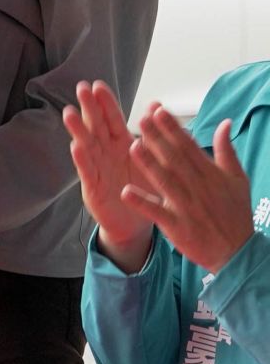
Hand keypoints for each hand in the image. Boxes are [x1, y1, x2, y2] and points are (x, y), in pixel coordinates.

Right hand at [63, 80, 153, 272]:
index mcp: (122, 144)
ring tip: (69, 113)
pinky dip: (81, 159)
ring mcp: (97, 168)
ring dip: (78, 129)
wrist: (136, 224)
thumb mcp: (151, 160)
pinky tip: (76, 147)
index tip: (98, 85)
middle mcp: (106, 153)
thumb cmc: (143, 188)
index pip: (112, 119)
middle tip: (81, 88)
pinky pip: (87, 171)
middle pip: (96, 126)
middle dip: (88, 107)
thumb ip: (152, 133)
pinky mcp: (93, 188)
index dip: (106, 103)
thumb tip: (156, 104)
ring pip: (86, 145)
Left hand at [125, 108, 253, 273]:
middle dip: (158, 139)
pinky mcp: (177, 226)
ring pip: (165, 182)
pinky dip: (142, 203)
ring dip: (148, 164)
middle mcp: (196, 187)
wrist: (238, 253)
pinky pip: (157, 212)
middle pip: (174, 159)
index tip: (158, 110)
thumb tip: (224, 123)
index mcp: (209, 174)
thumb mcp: (237, 179)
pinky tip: (125, 192)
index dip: (172, 128)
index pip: (187, 146)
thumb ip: (227, 150)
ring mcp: (186, 207)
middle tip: (141, 119)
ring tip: (132, 146)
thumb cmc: (235, 214)